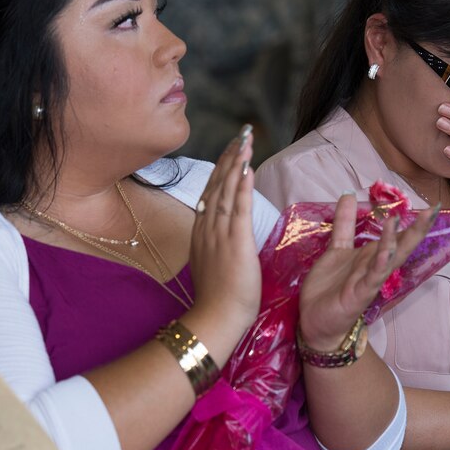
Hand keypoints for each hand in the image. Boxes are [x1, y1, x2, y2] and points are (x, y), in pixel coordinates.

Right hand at [190, 126, 259, 331]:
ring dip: (237, 161)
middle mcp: (207, 226)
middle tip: (242, 132)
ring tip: (245, 139)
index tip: (233, 148)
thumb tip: (225, 233)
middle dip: (231, 156)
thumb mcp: (212, 262)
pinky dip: (242, 184)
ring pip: (227, 189)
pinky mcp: (235, 240)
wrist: (215, 317)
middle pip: (218, 183)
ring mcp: (219, 232)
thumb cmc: (218, 297)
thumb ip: (216, 243)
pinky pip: (238, 206)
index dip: (223, 167)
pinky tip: (247, 166)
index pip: (212, 191)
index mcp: (202, 231)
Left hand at [298, 193, 436, 350]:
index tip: (430, 206)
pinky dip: (378, 266)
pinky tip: (384, 253)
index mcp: (372, 256)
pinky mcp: (358, 295)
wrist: (315, 322)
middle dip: (415, 230)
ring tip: (397, 220)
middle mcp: (375, 268)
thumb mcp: (337, 249)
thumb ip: (345, 224)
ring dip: (392, 241)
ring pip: (386, 260)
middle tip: (432, 211)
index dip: (411, 222)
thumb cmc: (330, 288)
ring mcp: (369, 282)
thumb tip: (349, 195)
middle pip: (399, 246)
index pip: (395, 236)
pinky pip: (370, 279)